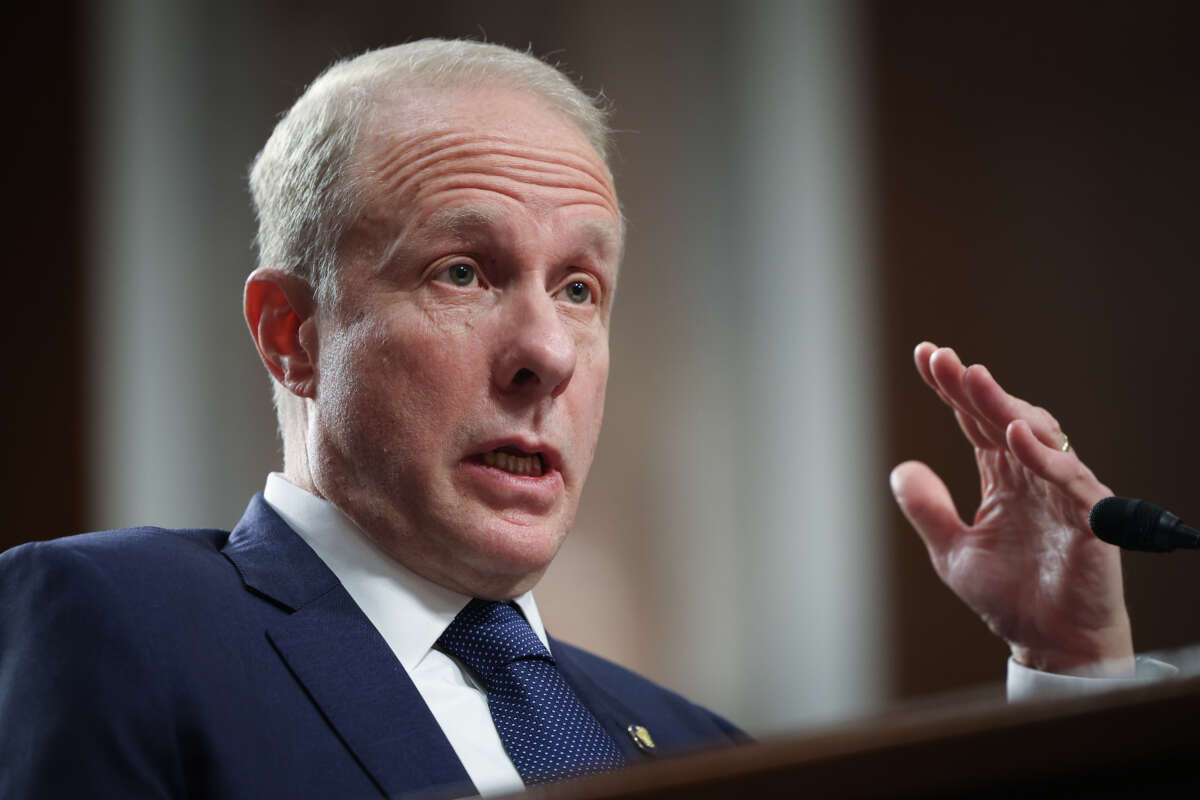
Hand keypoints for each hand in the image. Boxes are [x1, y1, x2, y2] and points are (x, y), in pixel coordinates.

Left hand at [890, 342, 1133, 676]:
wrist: (1051, 646)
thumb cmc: (1011, 598)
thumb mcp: (952, 552)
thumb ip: (928, 510)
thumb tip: (900, 468)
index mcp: (1004, 478)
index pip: (974, 422)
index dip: (951, 390)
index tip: (925, 356)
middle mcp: (1035, 477)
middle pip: (1002, 418)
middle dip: (972, 387)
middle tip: (943, 359)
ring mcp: (1064, 494)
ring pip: (1037, 437)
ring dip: (1004, 406)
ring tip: (973, 380)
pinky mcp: (1090, 520)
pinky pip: (1069, 480)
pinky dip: (1043, 456)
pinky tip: (1012, 433)